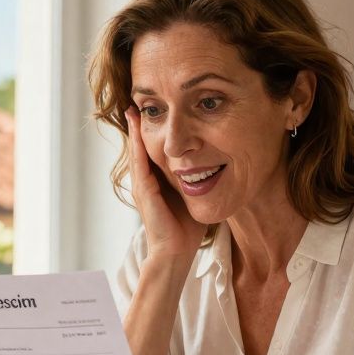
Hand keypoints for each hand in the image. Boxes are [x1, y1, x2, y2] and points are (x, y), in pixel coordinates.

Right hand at [125, 107, 204, 258]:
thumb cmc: (187, 229)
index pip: (152, 151)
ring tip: (133, 110)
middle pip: (140, 147)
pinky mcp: (144, 192)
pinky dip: (137, 147)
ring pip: (136, 152)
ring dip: (134, 131)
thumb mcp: (194, 196)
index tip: (155, 111)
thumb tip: (221, 164)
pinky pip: (140, 164)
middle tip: (136, 102)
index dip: (151, 132)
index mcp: (157, 182)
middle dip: (139, 126)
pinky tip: (137, 131)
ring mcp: (142, 186)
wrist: (176, 252)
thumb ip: (199, 180)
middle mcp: (146, 182)